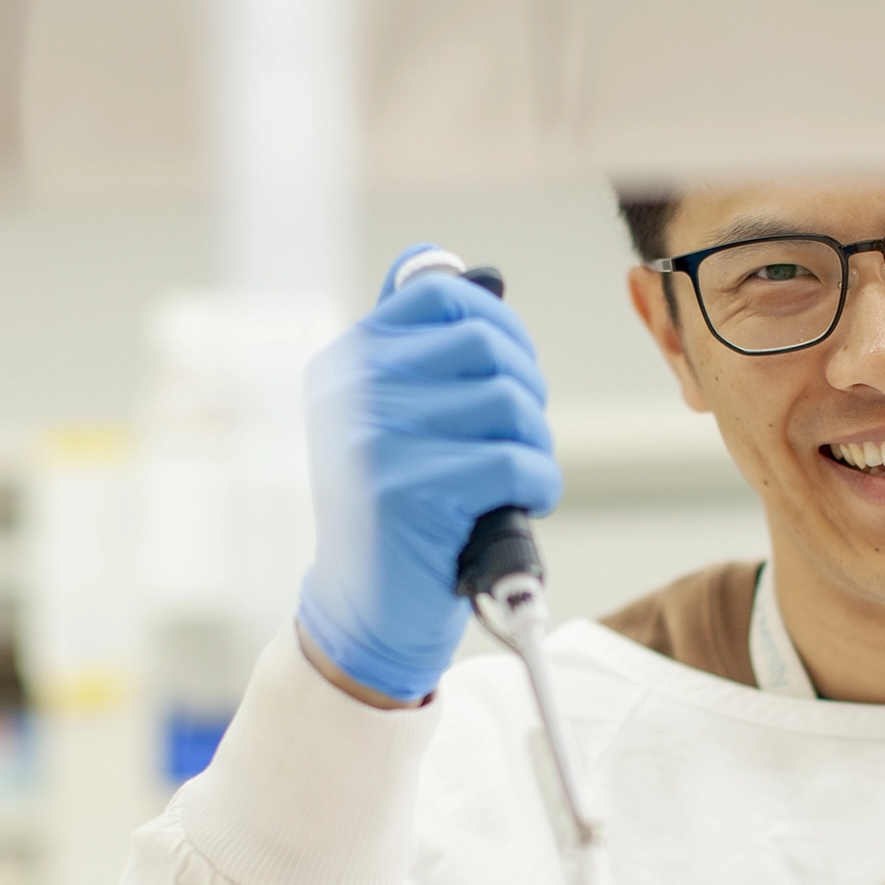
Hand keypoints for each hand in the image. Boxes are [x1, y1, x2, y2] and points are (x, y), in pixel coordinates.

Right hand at [296, 246, 561, 702]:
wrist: (364, 609)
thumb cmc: (396, 509)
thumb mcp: (389, 419)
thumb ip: (417, 348)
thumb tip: (477, 274)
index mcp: (346, 361)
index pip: (439, 292)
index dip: (498, 321)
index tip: (511, 368)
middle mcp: (351, 390)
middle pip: (485, 343)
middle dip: (525, 388)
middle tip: (519, 435)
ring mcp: (374, 438)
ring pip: (507, 402)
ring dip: (534, 441)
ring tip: (515, 476)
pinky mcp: (408, 490)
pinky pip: (514, 461)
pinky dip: (538, 484)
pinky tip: (522, 503)